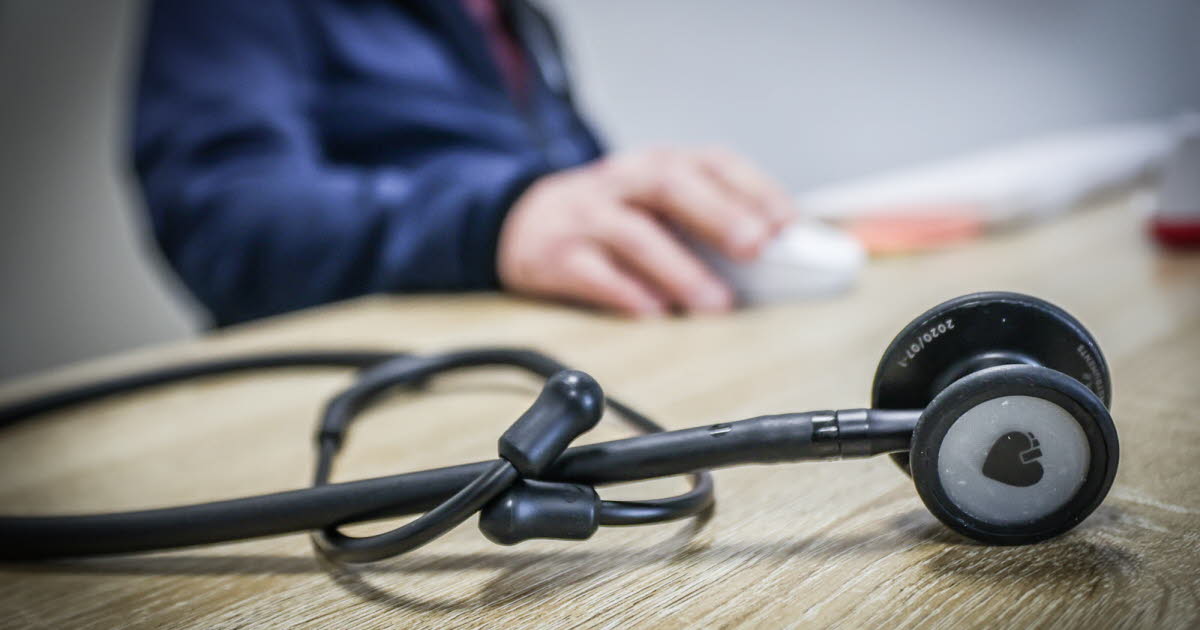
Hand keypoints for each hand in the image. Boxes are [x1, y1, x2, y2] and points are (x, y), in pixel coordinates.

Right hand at [497, 148, 796, 315]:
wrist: (519, 223)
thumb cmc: (608, 219)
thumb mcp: (653, 203)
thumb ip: (705, 222)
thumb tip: (771, 262)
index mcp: (655, 164)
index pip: (710, 163)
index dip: (752, 189)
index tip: (785, 223)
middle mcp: (620, 182)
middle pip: (671, 185)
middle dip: (718, 215)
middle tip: (756, 248)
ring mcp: (585, 216)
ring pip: (634, 233)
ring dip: (680, 269)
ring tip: (715, 303)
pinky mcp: (554, 255)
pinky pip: (592, 273)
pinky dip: (627, 293)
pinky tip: (655, 312)